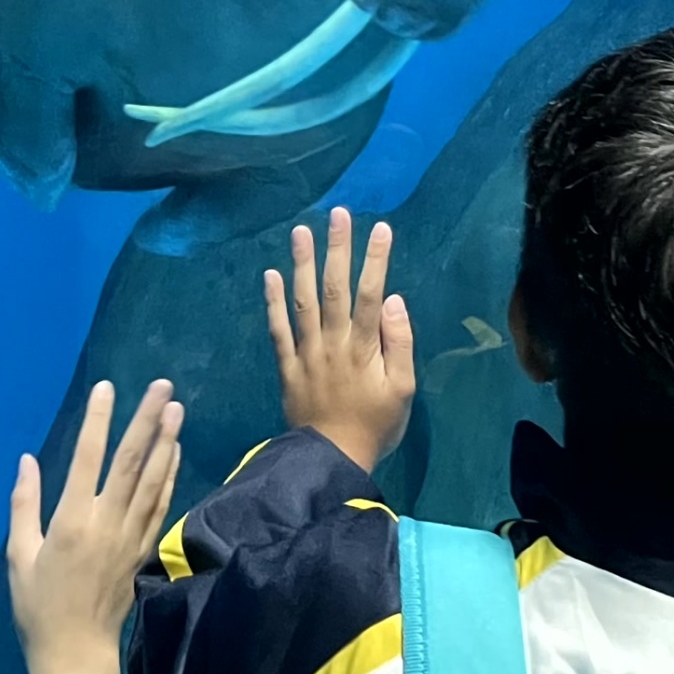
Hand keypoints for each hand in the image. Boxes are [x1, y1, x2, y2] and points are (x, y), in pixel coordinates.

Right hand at [7, 378, 182, 673]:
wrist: (76, 656)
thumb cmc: (39, 608)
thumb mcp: (19, 557)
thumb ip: (24, 506)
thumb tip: (28, 460)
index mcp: (72, 522)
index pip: (88, 459)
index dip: (98, 421)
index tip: (106, 388)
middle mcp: (107, 523)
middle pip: (131, 462)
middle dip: (147, 421)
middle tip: (163, 387)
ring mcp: (130, 537)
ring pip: (153, 480)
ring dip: (166, 442)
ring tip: (177, 409)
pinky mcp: (142, 550)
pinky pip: (160, 506)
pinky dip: (169, 476)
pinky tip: (174, 453)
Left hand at [265, 207, 414, 475]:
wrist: (331, 460)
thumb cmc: (375, 425)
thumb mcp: (403, 391)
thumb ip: (400, 344)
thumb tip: (393, 300)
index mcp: (364, 348)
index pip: (371, 294)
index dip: (376, 259)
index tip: (381, 228)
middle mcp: (333, 342)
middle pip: (335, 288)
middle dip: (338, 248)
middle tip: (338, 213)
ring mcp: (306, 352)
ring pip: (303, 300)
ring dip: (302, 263)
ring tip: (302, 230)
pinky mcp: (287, 365)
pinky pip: (277, 329)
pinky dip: (273, 301)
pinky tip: (271, 273)